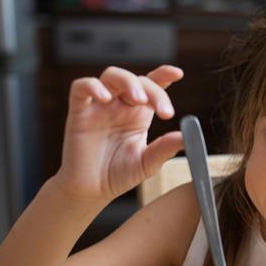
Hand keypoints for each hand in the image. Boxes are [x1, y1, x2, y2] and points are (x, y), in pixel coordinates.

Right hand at [55, 65, 184, 201]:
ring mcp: (99, 107)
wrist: (91, 191)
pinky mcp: (78, 112)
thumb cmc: (118, 175)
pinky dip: (92, 87)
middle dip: (152, 90)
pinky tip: (105, 97)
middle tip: (164, 111)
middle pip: (136, 80)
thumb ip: (164, 149)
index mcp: (139, 114)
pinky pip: (80, 88)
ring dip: (127, 81)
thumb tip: (187, 138)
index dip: (164, 74)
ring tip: (139, 99)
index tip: (178, 74)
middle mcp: (120, 105)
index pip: (152, 86)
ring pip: (111, 76)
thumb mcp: (147, 164)